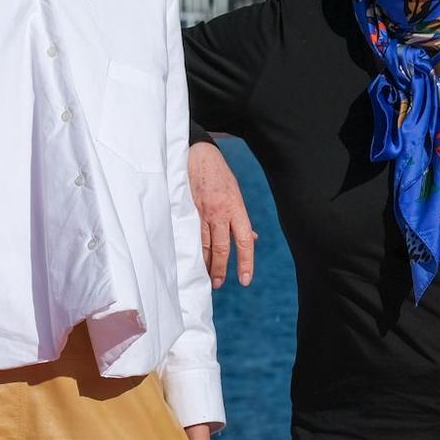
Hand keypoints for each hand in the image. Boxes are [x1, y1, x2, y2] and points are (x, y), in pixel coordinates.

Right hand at [188, 142, 255, 287]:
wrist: (197, 155)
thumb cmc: (219, 175)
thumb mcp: (236, 194)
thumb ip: (242, 218)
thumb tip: (253, 239)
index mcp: (236, 208)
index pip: (245, 240)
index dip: (246, 261)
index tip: (246, 279)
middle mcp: (220, 212)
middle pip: (222, 248)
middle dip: (221, 269)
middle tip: (219, 284)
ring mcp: (201, 213)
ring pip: (203, 245)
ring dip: (205, 264)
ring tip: (205, 278)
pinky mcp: (186, 211)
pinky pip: (188, 236)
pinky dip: (189, 251)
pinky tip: (188, 261)